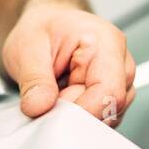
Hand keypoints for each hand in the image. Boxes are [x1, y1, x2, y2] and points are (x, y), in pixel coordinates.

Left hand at [1, 0, 135, 126]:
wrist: (47, 28)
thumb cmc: (43, 30)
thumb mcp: (27, 47)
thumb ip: (34, 79)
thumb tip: (39, 107)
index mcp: (106, 43)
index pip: (109, 92)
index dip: (81, 111)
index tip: (54, 112)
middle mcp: (121, 64)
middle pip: (109, 109)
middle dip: (75, 113)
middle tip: (48, 97)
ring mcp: (120, 83)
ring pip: (105, 118)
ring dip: (75, 116)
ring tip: (57, 92)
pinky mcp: (112, 98)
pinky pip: (98, 120)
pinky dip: (77, 117)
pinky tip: (64, 99)